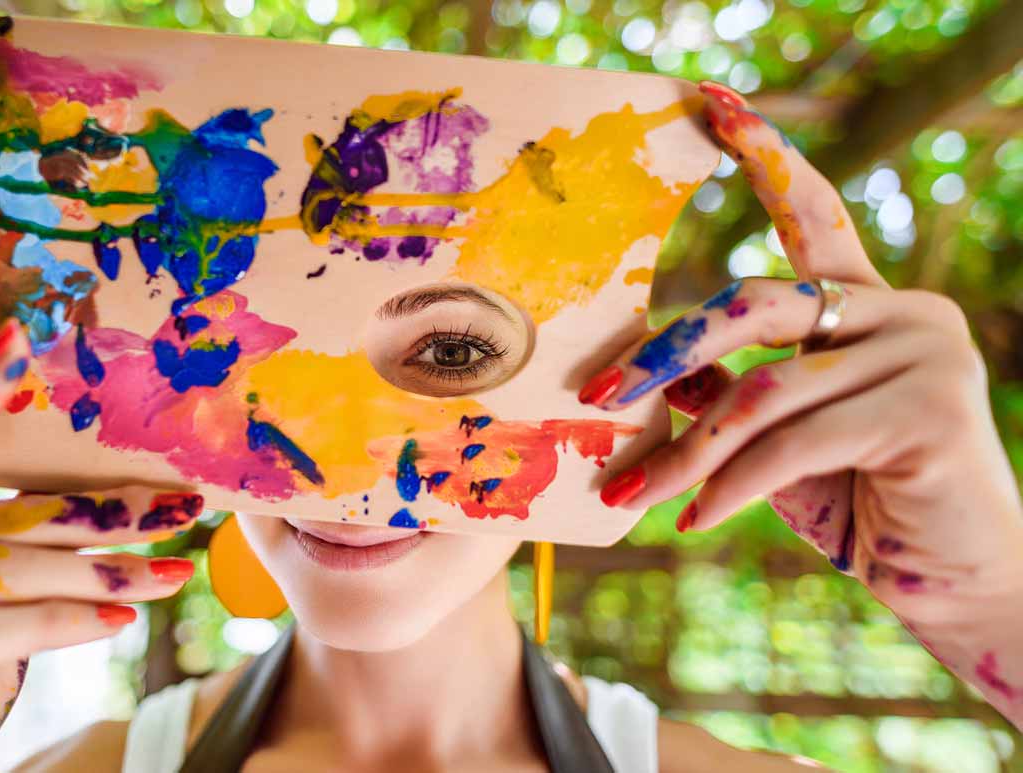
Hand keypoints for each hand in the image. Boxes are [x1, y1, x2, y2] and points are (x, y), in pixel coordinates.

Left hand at [582, 81, 1022, 726]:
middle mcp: (902, 310)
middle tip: (596, 396)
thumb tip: (652, 375)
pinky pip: (793, 443)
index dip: (766, 157)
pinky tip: (693, 519)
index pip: (813, 214)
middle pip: (756, 304)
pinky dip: (731, 485)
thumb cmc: (855, 498)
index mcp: (865, 302)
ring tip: (631, 494)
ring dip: (688, 452)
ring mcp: (923, 352)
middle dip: (666, 352)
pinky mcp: (930, 409)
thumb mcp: (779, 439)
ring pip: (763, 389)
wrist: (944, 576)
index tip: (714, 104)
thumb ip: (730, 393)